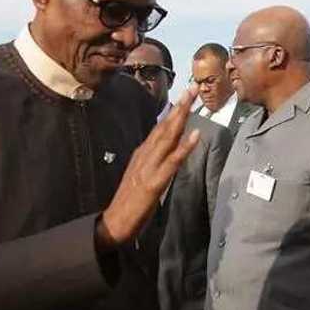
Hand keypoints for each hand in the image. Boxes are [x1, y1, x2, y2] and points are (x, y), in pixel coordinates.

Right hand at [96, 87, 200, 249]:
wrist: (114, 222)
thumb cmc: (130, 202)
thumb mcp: (141, 175)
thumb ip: (152, 161)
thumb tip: (166, 149)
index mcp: (142, 154)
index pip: (160, 128)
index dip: (173, 111)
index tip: (185, 95)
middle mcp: (145, 155)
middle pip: (164, 126)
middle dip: (180, 106)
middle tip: (193, 87)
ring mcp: (148, 167)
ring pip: (167, 137)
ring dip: (181, 117)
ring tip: (193, 100)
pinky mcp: (153, 182)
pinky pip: (172, 162)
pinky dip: (184, 147)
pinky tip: (195, 135)